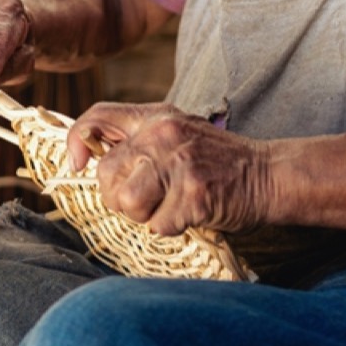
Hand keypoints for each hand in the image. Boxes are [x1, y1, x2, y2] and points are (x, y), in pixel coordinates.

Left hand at [68, 102, 273, 236]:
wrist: (269, 175)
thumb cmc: (219, 163)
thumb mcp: (178, 135)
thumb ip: (140, 141)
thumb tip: (91, 162)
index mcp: (157, 117)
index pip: (98, 118)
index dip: (76, 143)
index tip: (75, 167)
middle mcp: (163, 134)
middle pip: (106, 175)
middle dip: (118, 198)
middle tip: (148, 201)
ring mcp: (178, 163)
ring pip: (127, 204)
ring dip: (145, 216)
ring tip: (172, 207)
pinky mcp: (193, 194)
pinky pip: (159, 226)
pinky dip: (173, 228)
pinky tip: (194, 214)